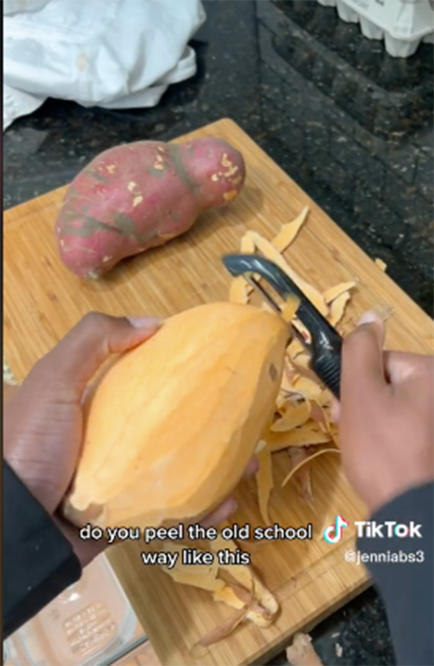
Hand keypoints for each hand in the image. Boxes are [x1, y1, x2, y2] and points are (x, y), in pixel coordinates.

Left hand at [4, 312, 251, 565]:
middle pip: (171, 430)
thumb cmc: (32, 443)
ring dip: (219, 469)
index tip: (216, 365)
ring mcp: (122, 484)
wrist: (16, 523)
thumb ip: (94, 340)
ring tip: (249, 462)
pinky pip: (172, 516)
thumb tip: (153, 323)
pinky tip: (228, 505)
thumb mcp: (56, 379)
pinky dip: (202, 514)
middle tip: (243, 418)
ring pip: (180, 473)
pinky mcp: (128, 520)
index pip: (148, 383)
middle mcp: (113, 444)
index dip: (181, 373)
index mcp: (98, 408)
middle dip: (210, 425)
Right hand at [336, 311, 433, 512]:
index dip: (355, 384)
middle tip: (353, 430)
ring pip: (394, 408)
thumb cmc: (382, 450)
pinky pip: (407, 428)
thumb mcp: (360, 393)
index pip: (380, 361)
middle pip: (388, 385)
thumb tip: (369, 316)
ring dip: (372, 422)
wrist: (409, 516)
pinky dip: (389, 438)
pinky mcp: (432, 443)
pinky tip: (380, 456)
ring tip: (365, 448)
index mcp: (430, 374)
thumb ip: (359, 350)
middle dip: (363, 405)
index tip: (343, 408)